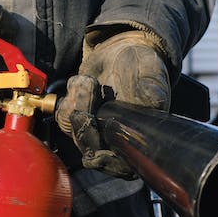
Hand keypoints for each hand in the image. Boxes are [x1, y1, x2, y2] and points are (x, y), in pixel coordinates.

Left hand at [56, 30, 170, 177]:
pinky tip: (84, 81)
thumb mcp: (151, 73)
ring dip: (77, 104)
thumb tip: (153, 102)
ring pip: (75, 133)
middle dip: (86, 125)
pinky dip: (70, 97)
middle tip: (89, 92)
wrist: (122, 49)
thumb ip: (153, 89)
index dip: (106, 162)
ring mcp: (94, 130)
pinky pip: (64, 117)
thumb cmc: (142, 64)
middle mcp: (114, 140)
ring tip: (90, 81)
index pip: (120, 167)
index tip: (97, 151)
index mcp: (138, 140)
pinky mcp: (78, 118)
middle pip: (91, 152)